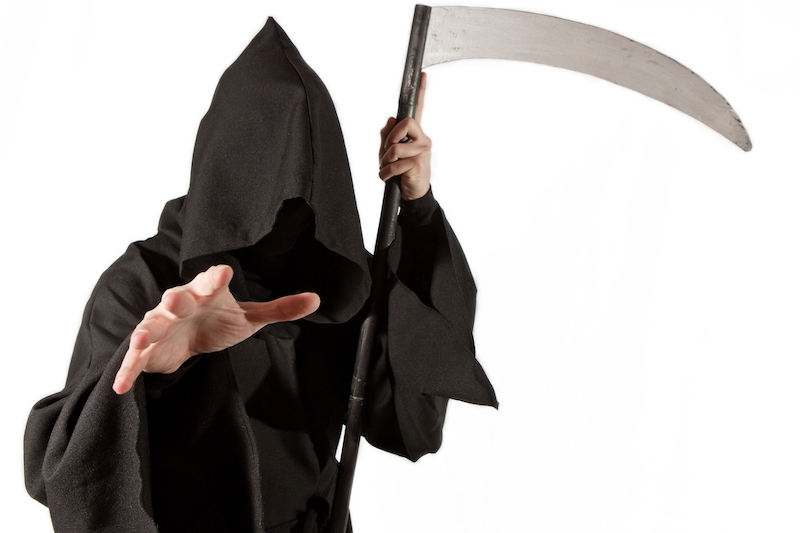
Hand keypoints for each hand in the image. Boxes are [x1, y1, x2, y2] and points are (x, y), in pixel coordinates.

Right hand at [112, 264, 319, 393]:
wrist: (186, 338)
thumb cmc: (218, 319)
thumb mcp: (249, 317)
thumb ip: (280, 309)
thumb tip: (317, 299)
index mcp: (207, 292)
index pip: (213, 281)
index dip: (216, 278)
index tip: (224, 273)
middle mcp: (181, 304)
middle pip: (177, 299)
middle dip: (176, 299)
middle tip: (176, 299)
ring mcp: (160, 325)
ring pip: (151, 325)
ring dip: (146, 331)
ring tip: (140, 339)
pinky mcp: (148, 349)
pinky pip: (135, 359)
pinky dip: (127, 371)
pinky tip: (121, 386)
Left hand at [379, 72, 431, 200]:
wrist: (412, 193)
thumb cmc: (401, 172)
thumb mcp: (389, 153)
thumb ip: (387, 136)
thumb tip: (390, 119)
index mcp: (415, 133)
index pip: (418, 109)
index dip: (421, 92)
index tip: (422, 74)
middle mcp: (422, 139)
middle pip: (405, 123)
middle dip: (390, 138)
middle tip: (387, 154)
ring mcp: (423, 150)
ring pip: (397, 146)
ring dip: (385, 160)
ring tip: (386, 169)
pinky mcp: (419, 163)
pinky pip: (397, 163)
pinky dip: (386, 172)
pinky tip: (387, 177)